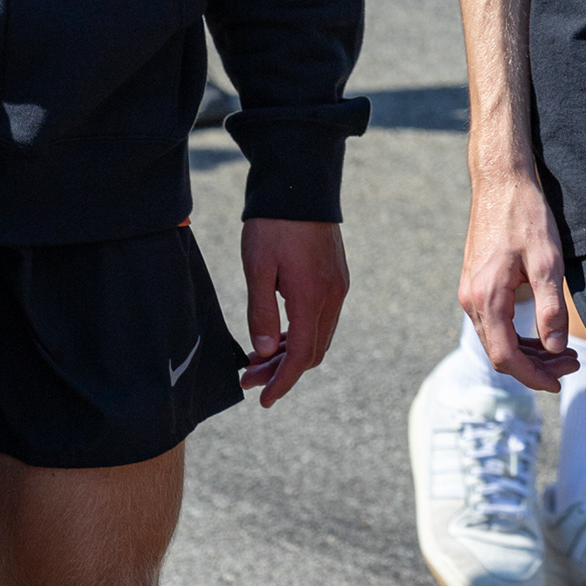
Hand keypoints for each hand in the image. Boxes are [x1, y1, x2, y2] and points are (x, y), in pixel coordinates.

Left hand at [241, 219, 348, 406]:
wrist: (300, 184)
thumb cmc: (274, 225)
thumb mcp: (257, 268)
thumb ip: (260, 313)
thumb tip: (263, 353)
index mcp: (312, 298)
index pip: (301, 356)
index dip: (282, 382)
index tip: (263, 400)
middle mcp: (332, 297)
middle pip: (312, 351)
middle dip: (282, 371)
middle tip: (248, 378)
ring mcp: (337, 286)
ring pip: (318, 336)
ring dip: (291, 353)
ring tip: (258, 359)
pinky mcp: (336, 276)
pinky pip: (322, 319)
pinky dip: (300, 334)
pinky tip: (277, 334)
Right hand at [460, 160, 580, 390]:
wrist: (500, 181)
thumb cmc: (525, 215)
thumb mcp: (547, 261)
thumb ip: (550, 306)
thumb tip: (554, 348)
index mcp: (486, 298)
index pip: (506, 356)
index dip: (533, 376)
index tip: (559, 383)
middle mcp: (471, 300)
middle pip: (500, 352)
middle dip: (536, 366)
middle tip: (571, 364)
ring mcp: (469, 292)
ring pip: (496, 339)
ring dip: (528, 351)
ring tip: (562, 351)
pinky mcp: (474, 284)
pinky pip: (493, 322)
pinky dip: (517, 334)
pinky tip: (540, 332)